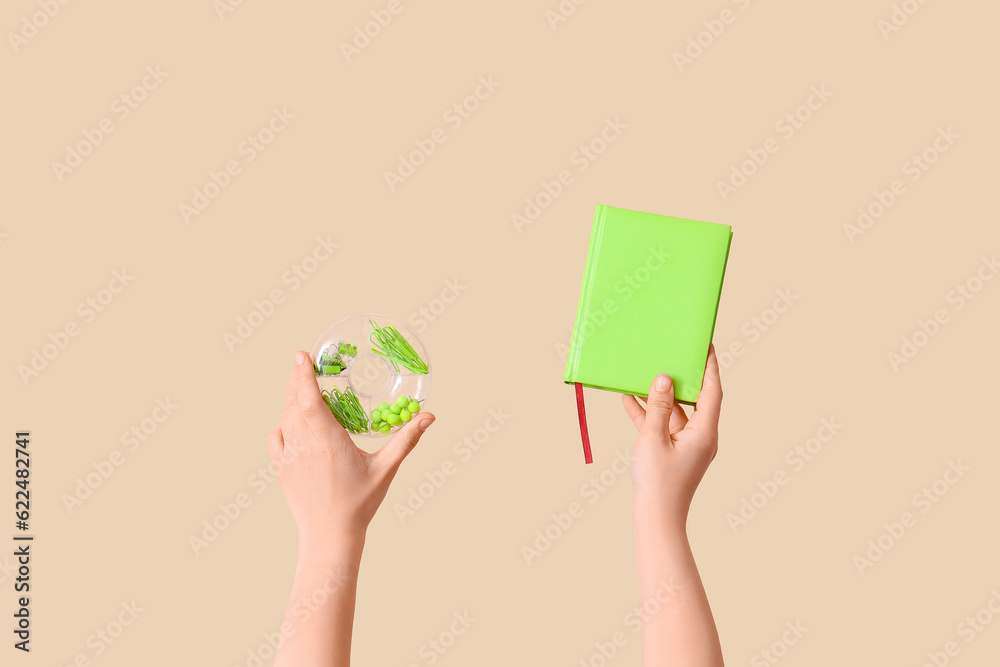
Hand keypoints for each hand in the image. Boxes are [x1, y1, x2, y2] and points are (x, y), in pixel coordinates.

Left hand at [266, 351, 434, 548]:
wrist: (330, 536)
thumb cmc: (360, 503)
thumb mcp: (386, 468)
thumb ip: (407, 440)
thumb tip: (429, 417)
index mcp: (328, 440)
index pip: (309, 399)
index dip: (303, 374)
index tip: (301, 354)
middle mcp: (304, 444)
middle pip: (293, 402)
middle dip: (297, 379)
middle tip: (304, 363)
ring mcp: (289, 456)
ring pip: (284, 417)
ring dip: (291, 399)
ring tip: (302, 389)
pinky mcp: (281, 468)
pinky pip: (275, 437)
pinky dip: (282, 423)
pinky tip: (292, 423)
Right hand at [622, 344, 722, 525]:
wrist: (657, 519)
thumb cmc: (658, 481)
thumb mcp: (653, 438)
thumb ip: (659, 406)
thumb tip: (665, 379)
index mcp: (704, 432)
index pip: (712, 391)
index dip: (710, 367)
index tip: (707, 346)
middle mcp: (701, 437)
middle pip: (695, 399)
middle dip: (682, 378)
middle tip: (673, 354)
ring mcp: (687, 446)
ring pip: (675, 413)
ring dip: (659, 396)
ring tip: (644, 373)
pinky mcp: (673, 454)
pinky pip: (663, 427)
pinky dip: (649, 414)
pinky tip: (629, 400)